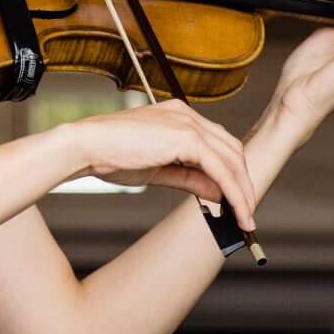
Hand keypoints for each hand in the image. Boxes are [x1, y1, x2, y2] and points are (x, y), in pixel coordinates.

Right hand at [56, 98, 259, 231]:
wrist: (87, 147)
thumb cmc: (111, 156)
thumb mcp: (158, 170)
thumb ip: (190, 178)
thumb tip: (219, 193)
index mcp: (179, 116)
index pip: (218, 143)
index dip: (231, 172)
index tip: (236, 198)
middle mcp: (187, 114)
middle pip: (232, 149)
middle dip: (243, 183)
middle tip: (246, 213)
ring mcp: (188, 122)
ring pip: (231, 159)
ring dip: (242, 191)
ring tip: (245, 219)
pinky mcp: (186, 137)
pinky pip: (219, 168)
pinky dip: (232, 191)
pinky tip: (235, 210)